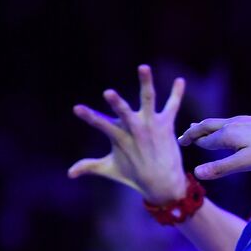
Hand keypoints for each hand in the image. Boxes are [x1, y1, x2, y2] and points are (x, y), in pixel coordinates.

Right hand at [69, 64, 187, 200]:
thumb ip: (89, 167)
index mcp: (119, 138)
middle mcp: (136, 129)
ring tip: (143, 67)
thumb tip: (69, 174)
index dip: (88, 117)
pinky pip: (173, 105)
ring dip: (145, 83)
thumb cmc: (133, 176)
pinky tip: (180, 80)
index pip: (100, 125)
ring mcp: (152, 125)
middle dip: (117, 103)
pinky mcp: (167, 125)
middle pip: (124, 112)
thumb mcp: (109, 170)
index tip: (76, 108)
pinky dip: (177, 93)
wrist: (163, 184)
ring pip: (147, 99)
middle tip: (108, 93)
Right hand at [178, 115, 250, 179]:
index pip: (204, 139)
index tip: (180, 143)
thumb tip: (196, 173)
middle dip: (194, 131)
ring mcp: (245, 120)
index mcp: (227, 134)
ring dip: (206, 127)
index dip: (192, 141)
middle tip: (183, 137)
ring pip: (219, 122)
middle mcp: (233, 124)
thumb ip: (221, 168)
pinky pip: (230, 122)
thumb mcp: (246, 163)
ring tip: (199, 129)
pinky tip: (228, 130)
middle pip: (207, 126)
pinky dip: (220, 126)